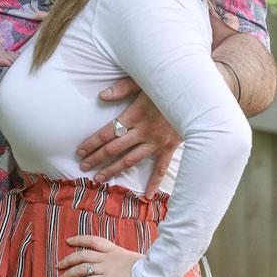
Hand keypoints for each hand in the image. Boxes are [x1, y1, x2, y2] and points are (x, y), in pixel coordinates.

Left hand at [56, 234, 145, 276]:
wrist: (155, 272)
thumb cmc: (149, 267)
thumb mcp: (134, 258)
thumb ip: (124, 260)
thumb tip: (122, 264)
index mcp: (114, 250)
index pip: (93, 240)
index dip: (79, 239)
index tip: (69, 241)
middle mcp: (108, 257)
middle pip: (82, 254)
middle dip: (68, 259)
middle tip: (59, 265)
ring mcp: (107, 268)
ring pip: (82, 268)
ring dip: (69, 274)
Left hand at [76, 78, 180, 196]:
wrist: (197, 96)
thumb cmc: (167, 84)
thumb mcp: (144, 80)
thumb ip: (122, 88)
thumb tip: (102, 96)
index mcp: (134, 114)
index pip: (107, 132)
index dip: (92, 143)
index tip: (80, 151)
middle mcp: (143, 131)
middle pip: (114, 148)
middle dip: (97, 158)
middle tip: (83, 167)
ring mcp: (156, 141)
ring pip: (130, 160)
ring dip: (113, 170)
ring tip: (99, 179)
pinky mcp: (169, 147)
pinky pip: (160, 168)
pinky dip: (154, 182)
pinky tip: (148, 196)